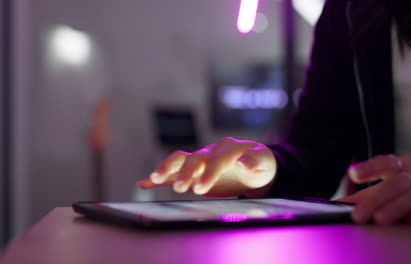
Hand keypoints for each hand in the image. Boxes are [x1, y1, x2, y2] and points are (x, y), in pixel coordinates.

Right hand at [137, 137, 276, 196]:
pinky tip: (144, 182)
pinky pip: (174, 172)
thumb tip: (242, 161)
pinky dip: (159, 176)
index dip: (208, 173)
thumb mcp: (265, 162)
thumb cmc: (261, 164)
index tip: (200, 189)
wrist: (254, 167)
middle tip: (180, 188)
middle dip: (186, 173)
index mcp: (228, 148)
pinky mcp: (193, 171)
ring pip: (179, 159)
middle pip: (194, 158)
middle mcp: (210, 151)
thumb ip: (255, 160)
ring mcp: (200, 160)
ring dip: (167, 168)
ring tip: (155, 178)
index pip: (216, 159)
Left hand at [339, 154, 410, 224]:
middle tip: (357, 215)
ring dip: (395, 208)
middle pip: (396, 184)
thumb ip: (373, 193)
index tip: (353, 174)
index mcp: (403, 166)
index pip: (386, 163)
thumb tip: (344, 204)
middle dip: (375, 200)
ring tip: (379, 219)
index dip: (370, 168)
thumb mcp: (396, 180)